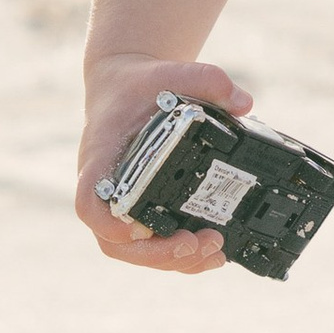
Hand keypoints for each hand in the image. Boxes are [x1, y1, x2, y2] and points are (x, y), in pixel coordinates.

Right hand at [76, 52, 254, 273]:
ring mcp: (120, 203)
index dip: (109, 225)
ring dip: (173, 261)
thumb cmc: (141, 84)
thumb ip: (206, 79)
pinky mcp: (139, 208)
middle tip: (201, 243)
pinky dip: (178, 255)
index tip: (139, 229)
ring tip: (216, 251)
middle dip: (158, 254)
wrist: (126, 87)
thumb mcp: (170, 71)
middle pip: (115, 242)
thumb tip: (243, 102)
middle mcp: (105, 189)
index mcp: (100, 159)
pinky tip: (211, 251)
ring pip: (134, 251)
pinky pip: (149, 244)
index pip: (90, 202)